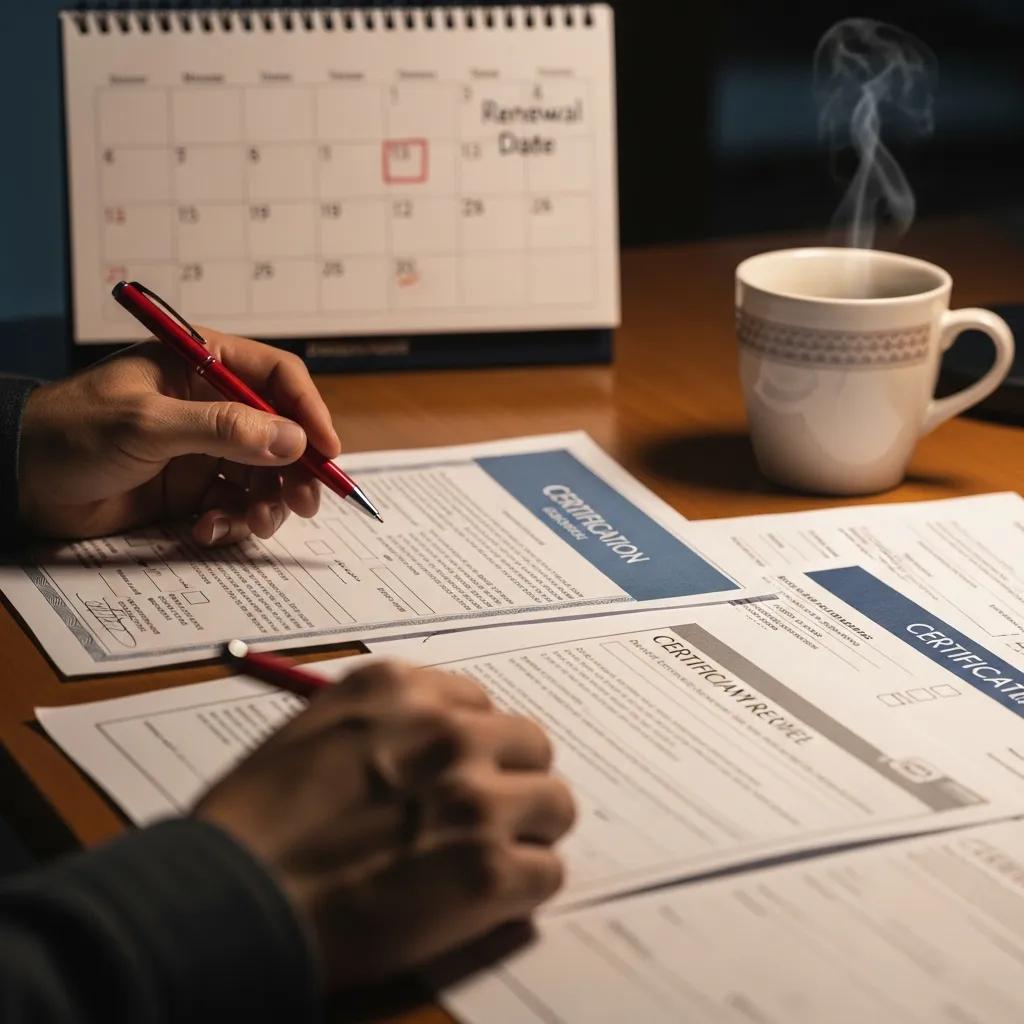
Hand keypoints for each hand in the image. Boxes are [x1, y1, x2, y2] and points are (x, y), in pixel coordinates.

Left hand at [18, 330, 340, 543]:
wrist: (19, 482)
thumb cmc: (72, 432)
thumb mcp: (148, 424)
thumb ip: (223, 430)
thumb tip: (293, 440)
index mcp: (201, 365)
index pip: (276, 378)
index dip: (308, 411)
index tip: (327, 451)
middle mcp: (211, 404)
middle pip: (280, 433)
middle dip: (296, 470)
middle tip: (303, 503)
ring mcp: (203, 449)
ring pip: (264, 475)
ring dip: (266, 503)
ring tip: (251, 524)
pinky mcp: (191, 488)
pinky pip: (235, 504)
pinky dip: (232, 522)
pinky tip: (207, 529)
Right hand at [194, 661, 574, 988]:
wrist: (227, 902)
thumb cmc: (252, 823)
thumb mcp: (311, 731)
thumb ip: (381, 723)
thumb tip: (430, 735)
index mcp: (399, 689)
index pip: (480, 704)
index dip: (472, 746)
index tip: (458, 774)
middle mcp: (446, 731)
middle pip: (530, 744)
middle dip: (509, 780)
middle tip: (480, 819)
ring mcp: (474, 799)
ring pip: (554, 803)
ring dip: (526, 832)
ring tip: (487, 860)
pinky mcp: (488, 871)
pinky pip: (547, 872)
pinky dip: (521, 890)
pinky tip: (481, 903)